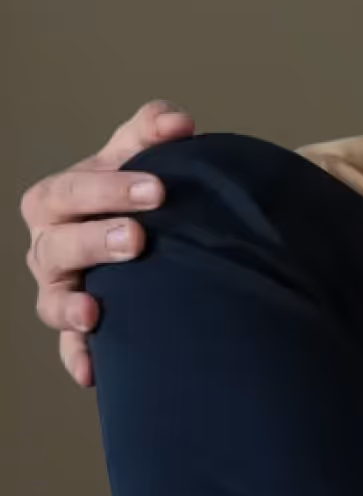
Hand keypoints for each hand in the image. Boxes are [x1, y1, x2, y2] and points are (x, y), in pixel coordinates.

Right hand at [22, 100, 196, 385]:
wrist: (147, 225)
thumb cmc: (135, 183)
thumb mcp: (141, 150)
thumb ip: (155, 127)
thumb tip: (179, 123)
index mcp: (59, 198)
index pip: (72, 190)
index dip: (109, 189)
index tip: (159, 189)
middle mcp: (51, 245)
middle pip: (57, 245)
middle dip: (94, 241)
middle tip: (138, 239)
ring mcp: (61, 289)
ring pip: (52, 299)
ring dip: (70, 306)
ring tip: (95, 312)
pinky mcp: (78, 327)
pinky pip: (69, 349)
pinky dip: (79, 358)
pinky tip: (94, 373)